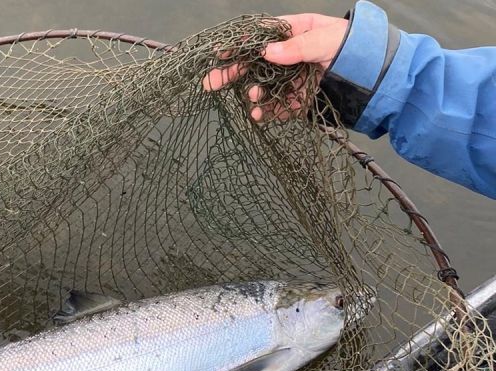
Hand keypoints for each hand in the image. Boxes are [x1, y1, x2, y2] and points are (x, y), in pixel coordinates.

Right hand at [201, 13, 347, 121]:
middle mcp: (292, 56)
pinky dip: (268, 112)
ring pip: (265, 87)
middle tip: (210, 84)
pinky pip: (279, 106)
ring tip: (253, 101)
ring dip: (254, 95)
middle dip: (233, 73)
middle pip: (256, 63)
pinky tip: (260, 117)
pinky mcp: (300, 100)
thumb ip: (298, 47)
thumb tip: (267, 52)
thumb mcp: (328, 41)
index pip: (261, 36)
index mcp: (296, 33)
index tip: (220, 53)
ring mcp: (294, 78)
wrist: (381, 81)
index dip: (239, 44)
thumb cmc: (358, 50)